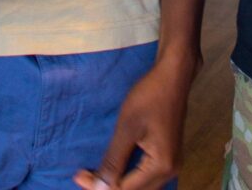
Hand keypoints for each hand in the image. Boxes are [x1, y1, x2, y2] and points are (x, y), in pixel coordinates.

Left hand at [73, 55, 196, 189]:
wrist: (173, 74)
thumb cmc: (150, 96)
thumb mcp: (127, 128)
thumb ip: (113, 161)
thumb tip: (98, 188)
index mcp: (161, 166)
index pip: (124, 189)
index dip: (99, 185)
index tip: (78, 175)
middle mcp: (170, 171)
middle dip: (108, 186)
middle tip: (85, 174)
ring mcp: (171, 163)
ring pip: (141, 186)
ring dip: (118, 182)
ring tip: (96, 173)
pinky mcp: (168, 155)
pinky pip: (146, 176)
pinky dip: (129, 175)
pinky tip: (115, 167)